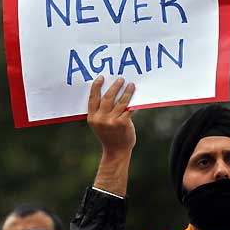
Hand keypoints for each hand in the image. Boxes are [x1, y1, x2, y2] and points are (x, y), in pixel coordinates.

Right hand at [88, 76, 135, 196]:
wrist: (116, 151)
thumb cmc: (109, 136)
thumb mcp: (99, 124)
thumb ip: (102, 112)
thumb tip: (112, 93)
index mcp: (92, 118)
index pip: (92, 98)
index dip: (96, 87)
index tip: (101, 78)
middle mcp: (101, 119)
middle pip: (107, 97)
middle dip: (115, 87)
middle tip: (120, 79)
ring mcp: (112, 121)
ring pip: (120, 101)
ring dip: (127, 92)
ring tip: (131, 85)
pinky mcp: (123, 123)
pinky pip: (129, 109)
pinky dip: (133, 102)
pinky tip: (136, 96)